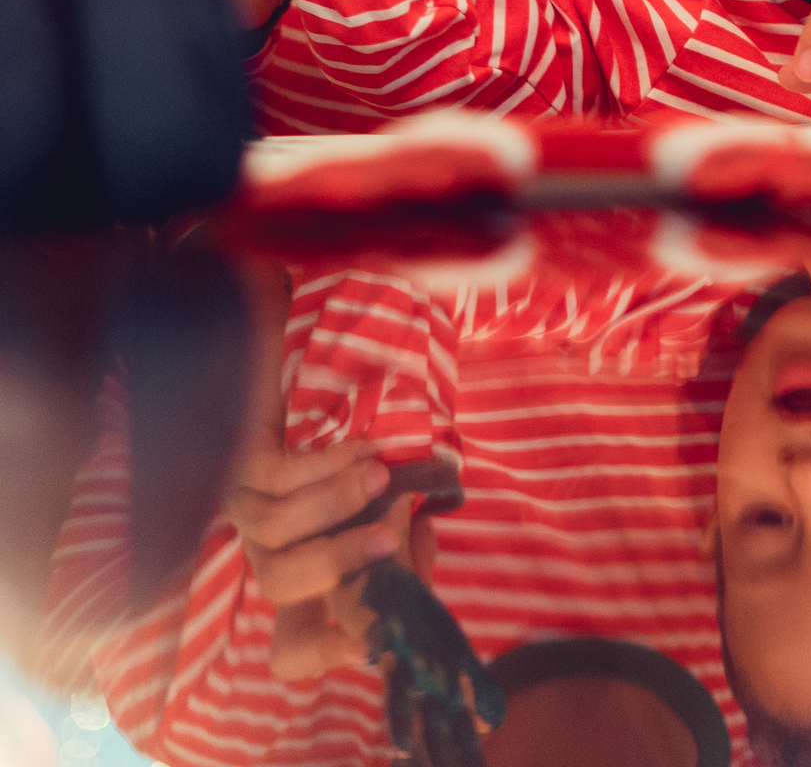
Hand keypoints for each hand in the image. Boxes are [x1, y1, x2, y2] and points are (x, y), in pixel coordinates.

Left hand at [221, 266, 402, 679]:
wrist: (285, 322)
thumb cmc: (332, 399)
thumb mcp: (367, 464)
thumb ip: (389, 504)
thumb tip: (423, 539)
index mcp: (287, 540)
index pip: (286, 616)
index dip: (319, 643)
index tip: (372, 635)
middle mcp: (252, 527)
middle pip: (278, 582)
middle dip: (338, 566)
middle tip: (392, 537)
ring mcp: (235, 490)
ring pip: (274, 532)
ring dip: (337, 507)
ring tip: (383, 472)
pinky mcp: (232, 452)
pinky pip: (279, 477)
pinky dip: (327, 467)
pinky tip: (362, 446)